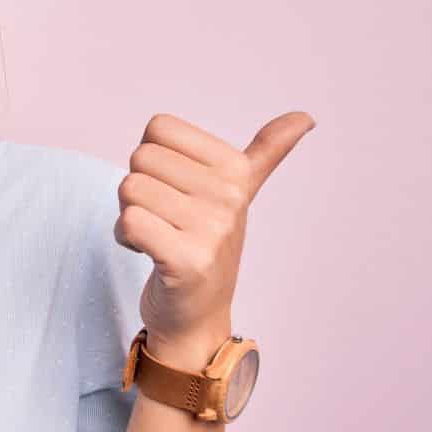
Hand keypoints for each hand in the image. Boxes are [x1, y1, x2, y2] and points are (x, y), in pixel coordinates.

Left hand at [113, 112, 315, 364]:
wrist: (198, 315)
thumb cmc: (208, 245)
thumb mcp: (240, 193)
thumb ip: (266, 152)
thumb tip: (306, 116)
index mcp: (236, 169)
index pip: (158, 127)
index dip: (153, 158)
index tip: (176, 191)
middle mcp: (229, 196)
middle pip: (140, 158)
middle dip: (139, 189)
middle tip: (164, 219)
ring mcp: (212, 229)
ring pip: (129, 189)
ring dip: (129, 215)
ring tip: (158, 236)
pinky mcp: (187, 260)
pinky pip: (128, 222)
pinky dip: (125, 237)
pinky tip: (148, 253)